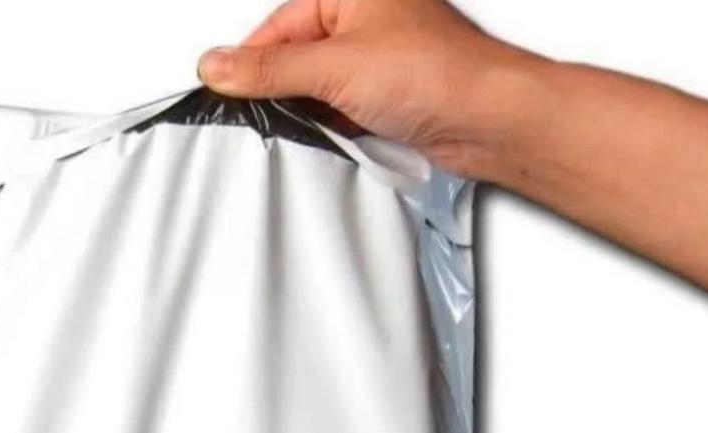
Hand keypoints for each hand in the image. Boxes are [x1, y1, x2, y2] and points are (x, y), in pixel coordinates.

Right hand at [196, 0, 543, 181]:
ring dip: (315, 114)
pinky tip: (339, 139)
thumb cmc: (437, 73)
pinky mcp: (391, 98)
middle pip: (298, 58)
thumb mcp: (334, 68)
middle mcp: (367, 18)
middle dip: (285, 91)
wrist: (489, 120)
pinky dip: (338, 129)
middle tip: (267, 116)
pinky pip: (346, 113)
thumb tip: (218, 65)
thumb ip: (271, 70)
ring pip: (322, 90)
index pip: (279, 25)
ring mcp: (380, 60)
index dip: (251, 62)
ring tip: (319, 125)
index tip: (223, 91)